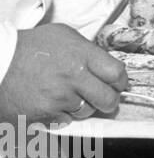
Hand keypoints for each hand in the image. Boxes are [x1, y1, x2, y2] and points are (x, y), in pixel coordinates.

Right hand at [0, 24, 126, 125]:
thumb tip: (107, 66)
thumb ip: (89, 51)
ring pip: (88, 112)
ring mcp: (59, 97)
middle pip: (109, 99)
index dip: (120, 81)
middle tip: (100, 96)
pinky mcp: (44, 114)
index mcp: (82, 55)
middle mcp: (73, 76)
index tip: (116, 84)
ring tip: (66, 94)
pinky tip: (50, 102)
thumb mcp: (64, 36)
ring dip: (82, 106)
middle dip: (108, 99)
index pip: (117, 74)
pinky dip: (61, 115)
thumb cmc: (29, 47)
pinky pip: (66, 121)